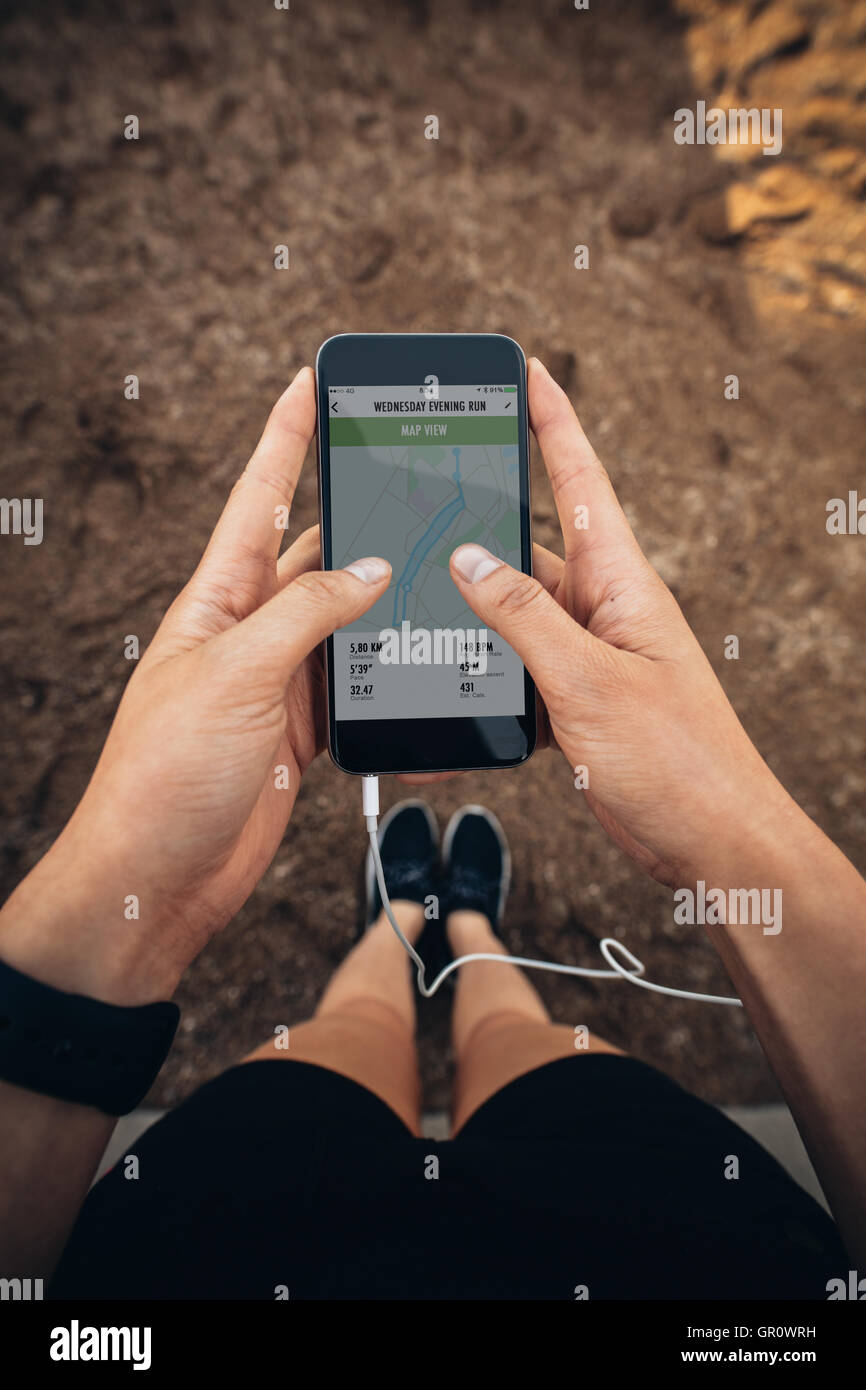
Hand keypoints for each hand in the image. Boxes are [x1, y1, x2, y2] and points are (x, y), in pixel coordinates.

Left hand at [0, 368, 389, 1001]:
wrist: (158, 874)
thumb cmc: (164, 774)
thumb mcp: (236, 675)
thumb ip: (307, 615)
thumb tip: (371, 571)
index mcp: (216, 601)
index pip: (259, 499)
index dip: (285, 439)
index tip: (310, 385)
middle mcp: (249, 632)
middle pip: (313, 555)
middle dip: (358, 518)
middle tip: (409, 479)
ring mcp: (278, 680)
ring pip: (345, 618)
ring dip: (383, 599)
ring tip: (433, 569)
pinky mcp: (302, 728)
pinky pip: (355, 680)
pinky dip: (386, 668)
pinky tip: (415, 657)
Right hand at [449, 358, 790, 887]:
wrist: (711, 840)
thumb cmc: (678, 760)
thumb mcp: (589, 681)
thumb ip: (524, 616)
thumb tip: (467, 558)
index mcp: (622, 582)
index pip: (579, 481)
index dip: (552, 421)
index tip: (526, 370)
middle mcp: (604, 609)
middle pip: (528, 550)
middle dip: (477, 532)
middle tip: (421, 507)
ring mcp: (589, 655)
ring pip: (513, 616)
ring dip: (472, 623)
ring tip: (420, 622)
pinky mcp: (577, 700)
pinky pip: (518, 673)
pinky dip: (485, 684)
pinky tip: (453, 704)